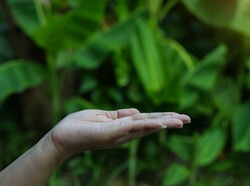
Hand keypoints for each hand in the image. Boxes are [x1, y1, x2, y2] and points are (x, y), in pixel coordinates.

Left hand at [49, 108, 190, 158]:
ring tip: (182, 121)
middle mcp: (124, 132)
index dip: (164, 117)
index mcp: (123, 126)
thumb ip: (121, 114)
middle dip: (170, 121)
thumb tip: (138, 112)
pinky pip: (131, 127)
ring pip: (146, 126)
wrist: (60, 136)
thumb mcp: (103, 116)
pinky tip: (160, 123)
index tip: (180, 116)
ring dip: (165, 123)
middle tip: (189, 120)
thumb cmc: (79, 125)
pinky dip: (147, 125)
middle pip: (151, 124)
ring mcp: (118, 133)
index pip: (148, 120)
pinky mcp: (110, 133)